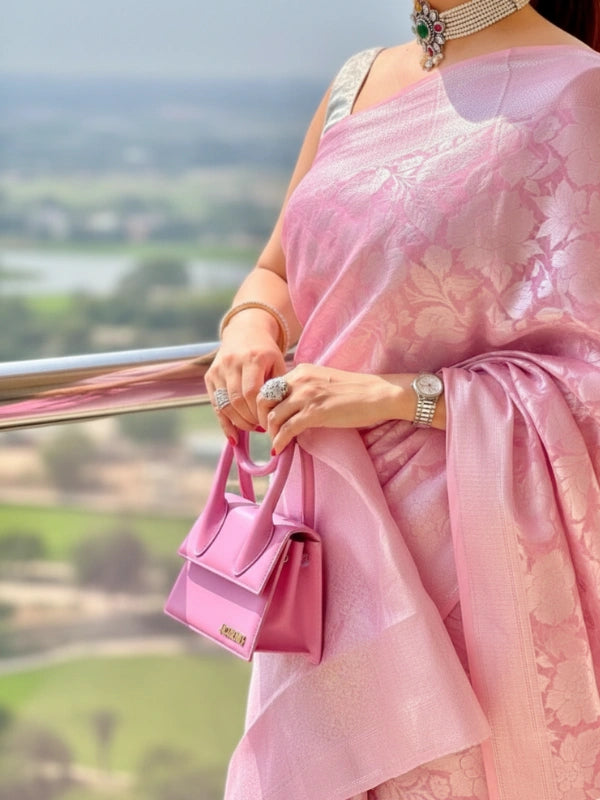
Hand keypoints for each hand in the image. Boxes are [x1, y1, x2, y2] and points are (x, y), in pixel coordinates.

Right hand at [205, 322, 286, 443]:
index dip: (260, 412)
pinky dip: (224, 423)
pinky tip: (233, 436)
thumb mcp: (278, 363)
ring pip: (225, 405)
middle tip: (262, 427)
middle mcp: (231, 363)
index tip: (270, 422)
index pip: (252, 392)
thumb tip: (282, 417)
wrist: (244, 332)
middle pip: (237, 401)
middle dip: (250, 419)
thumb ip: (279, 387)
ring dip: (239, 422)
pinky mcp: (209, 376)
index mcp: (252, 358)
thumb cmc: (266, 352)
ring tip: (252, 427)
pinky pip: (216, 405)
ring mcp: (218, 369)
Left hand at [258, 364, 411, 453]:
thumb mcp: (323, 382)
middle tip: (268, 432)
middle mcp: (299, 380)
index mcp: (301, 371)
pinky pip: (287, 430)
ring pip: (272, 417)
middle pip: (263, 400)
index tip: (266, 419)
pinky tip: (280, 450)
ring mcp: (306, 396)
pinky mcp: (315, 413)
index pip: (268, 386)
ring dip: (271, 433)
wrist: (378, 394)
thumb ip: (304, 389)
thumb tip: (290, 407)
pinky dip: (279, 442)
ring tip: (277, 442)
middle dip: (260, 418)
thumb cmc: (355, 391)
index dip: (263, 405)